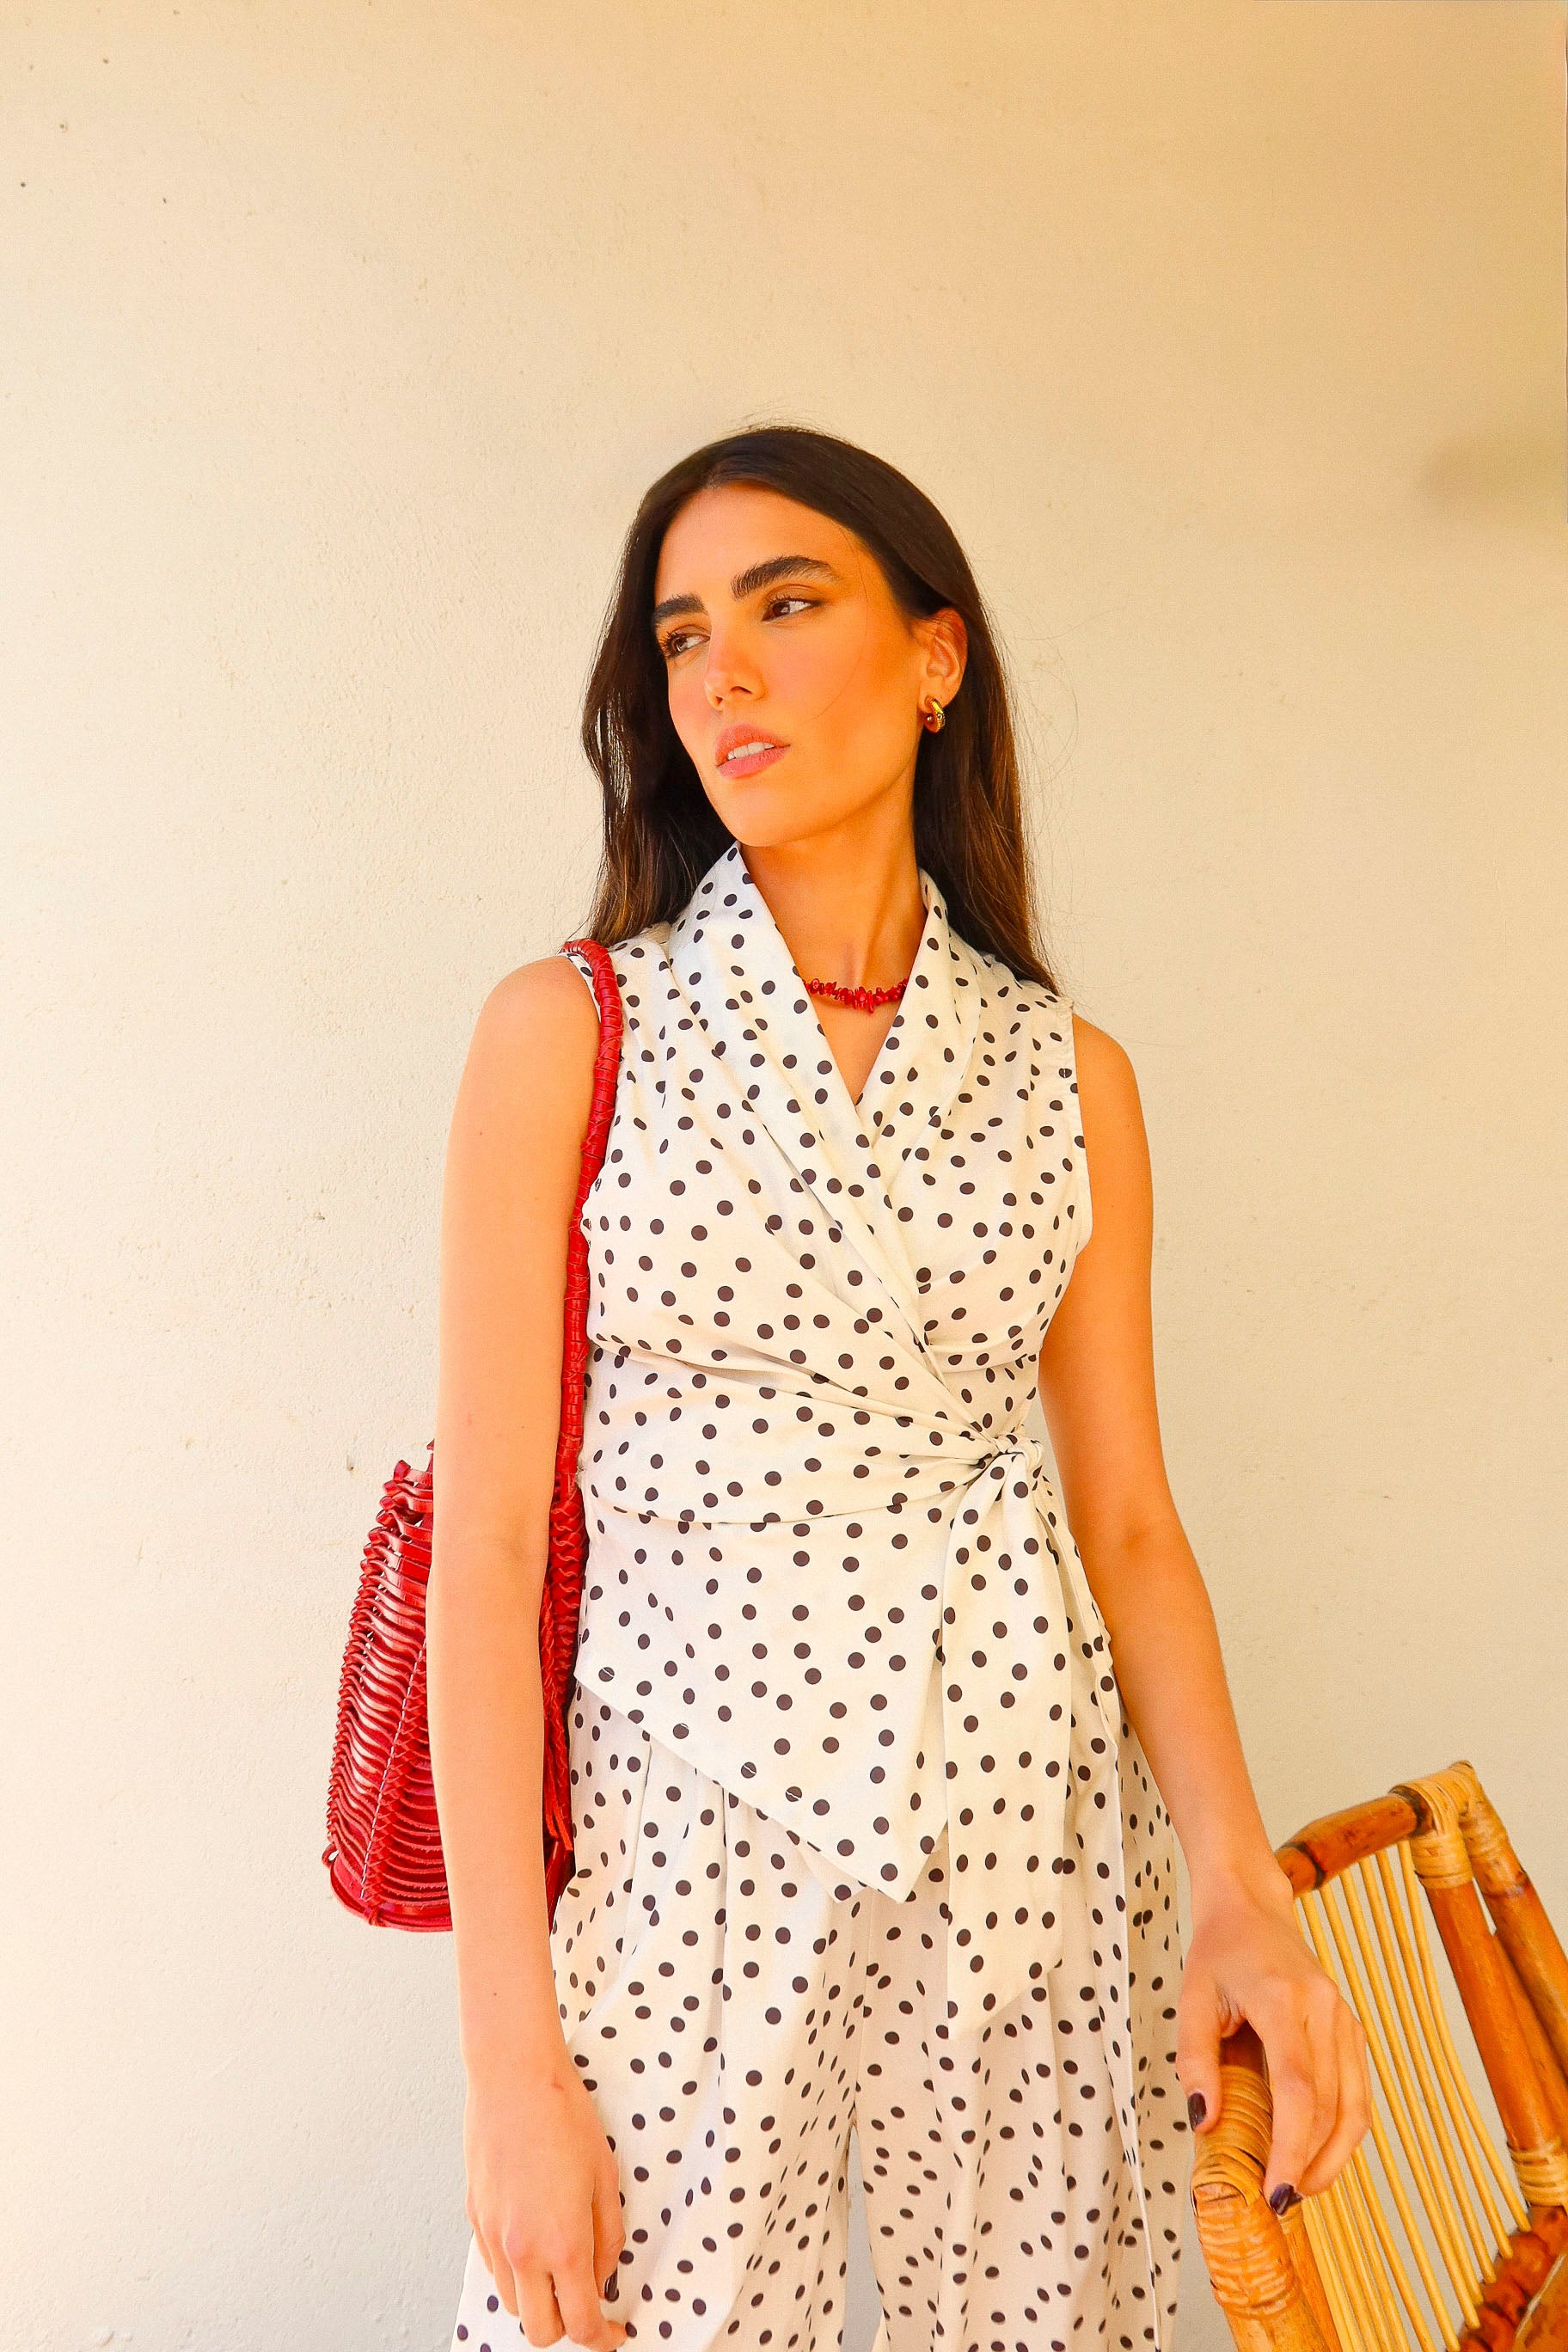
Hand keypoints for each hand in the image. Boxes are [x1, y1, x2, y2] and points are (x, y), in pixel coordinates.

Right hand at [464, 2045, 628, 2348]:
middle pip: (539, 2330)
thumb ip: (608, 2237)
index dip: (601, 2338)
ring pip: (511, 2304)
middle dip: (566, 2328)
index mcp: (562, 2244)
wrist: (514, 2078)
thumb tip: (604, 2274)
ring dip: (538, 2301)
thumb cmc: (564, 2116)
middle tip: (587, 2303)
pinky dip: (515, 2272)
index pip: (580, 2324)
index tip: (613, 2332)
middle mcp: (521, 2250)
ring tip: (560, 2269)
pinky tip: (534, 2241)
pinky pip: (494, 2269)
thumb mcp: (606, 2178)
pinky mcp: (474, 2218)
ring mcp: (492, 2237)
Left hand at [1177, 1869, 1372, 2212]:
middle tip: (1280, 2202)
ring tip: (1299, 2188)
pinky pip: (1357, 2092)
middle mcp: (1325, 2009)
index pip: (1298, 2089)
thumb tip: (1204, 2122)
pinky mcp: (1351, 2028)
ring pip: (1355, 2107)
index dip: (1291, 2148)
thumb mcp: (1191, 2000)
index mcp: (1283, 1999)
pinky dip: (1342, 2132)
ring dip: (1333, 2158)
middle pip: (1331, 2106)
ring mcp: (1345, 2018)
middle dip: (1310, 2164)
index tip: (1274, 2191)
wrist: (1252, 1907)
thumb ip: (1194, 2060)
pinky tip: (1316, 2155)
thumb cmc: (1218, 1953)